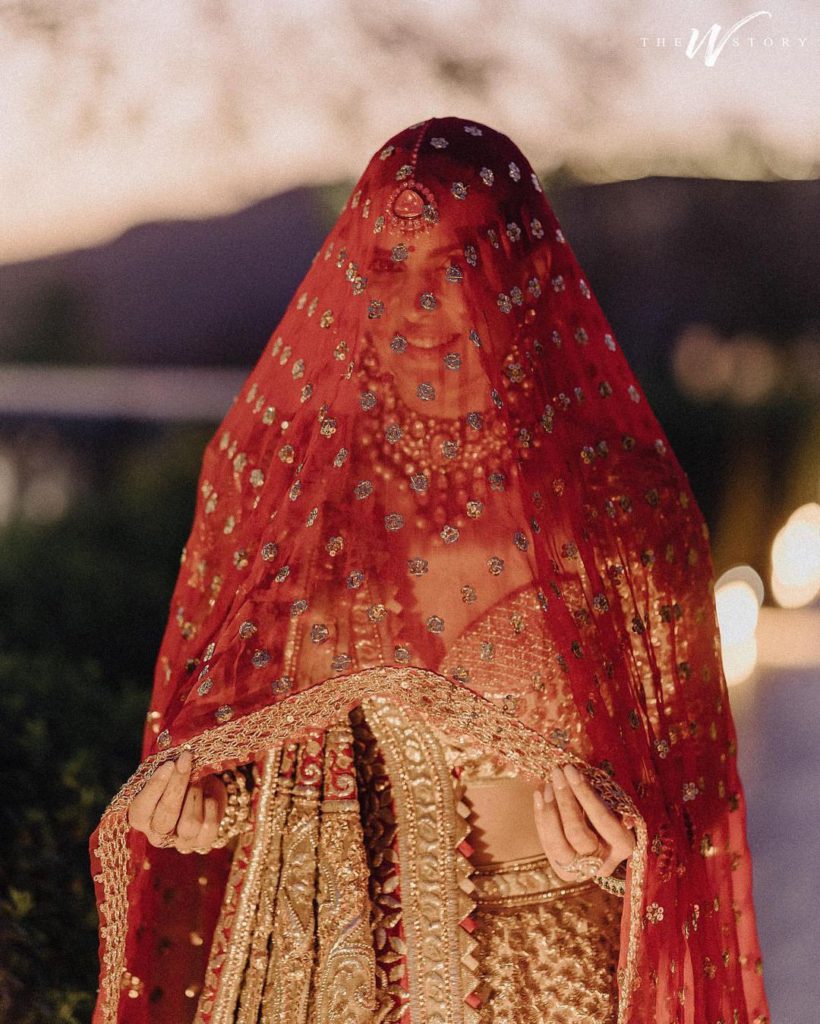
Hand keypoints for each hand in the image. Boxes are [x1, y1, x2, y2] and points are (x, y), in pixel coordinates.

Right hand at [127, 749, 227, 853]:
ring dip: (195, 796)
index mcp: (140, 817)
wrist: (205, 786)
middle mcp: (157, 834)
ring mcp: (180, 841)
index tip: (169, 765)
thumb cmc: (180, 776)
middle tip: (186, 760)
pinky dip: (211, 807)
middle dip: (177, 786)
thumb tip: (170, 749)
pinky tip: (209, 797)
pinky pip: (209, 828)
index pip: (141, 809)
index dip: (154, 788)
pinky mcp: (202, 843)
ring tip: (197, 779)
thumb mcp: (169, 769)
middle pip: (165, 818)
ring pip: (189, 825)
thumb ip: (165, 765)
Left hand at [533, 763, 635, 881]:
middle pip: (577, 834)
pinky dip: (541, 818)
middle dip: (564, 800)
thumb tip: (576, 776)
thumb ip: (601, 794)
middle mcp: (603, 862)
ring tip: (547, 786)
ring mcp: (581, 870)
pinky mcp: (563, 871)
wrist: (607, 842)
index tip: (570, 770)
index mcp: (624, 845)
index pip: (602, 819)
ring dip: (549, 812)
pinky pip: (547, 845)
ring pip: (558, 845)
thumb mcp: (616, 803)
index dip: (584, 793)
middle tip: (557, 774)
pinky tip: (538, 795)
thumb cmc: (614, 814)